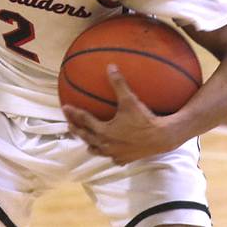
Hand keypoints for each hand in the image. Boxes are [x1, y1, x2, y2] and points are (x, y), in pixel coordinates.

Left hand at [62, 65, 179, 164]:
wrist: (162, 138)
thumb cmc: (144, 119)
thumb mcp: (130, 100)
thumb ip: (118, 83)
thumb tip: (110, 66)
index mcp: (104, 130)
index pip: (84, 120)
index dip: (73, 112)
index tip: (64, 107)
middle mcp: (106, 144)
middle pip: (86, 136)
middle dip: (76, 129)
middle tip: (69, 123)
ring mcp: (114, 154)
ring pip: (96, 150)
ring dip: (89, 143)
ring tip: (85, 139)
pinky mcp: (124, 160)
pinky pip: (111, 158)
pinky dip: (107, 153)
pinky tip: (108, 151)